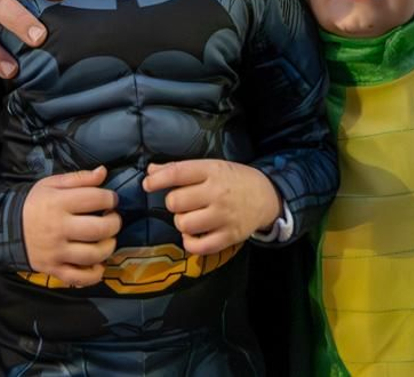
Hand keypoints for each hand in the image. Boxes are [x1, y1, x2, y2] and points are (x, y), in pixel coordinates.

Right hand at [21, 167, 119, 286]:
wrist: (8, 228)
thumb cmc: (34, 204)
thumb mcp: (51, 184)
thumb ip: (79, 178)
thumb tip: (102, 172)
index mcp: (58, 203)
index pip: (96, 199)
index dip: (110, 198)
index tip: (111, 200)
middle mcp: (58, 228)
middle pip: (99, 229)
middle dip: (114, 223)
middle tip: (112, 219)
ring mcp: (56, 251)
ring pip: (93, 254)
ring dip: (108, 247)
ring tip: (107, 239)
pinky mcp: (53, 269)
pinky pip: (79, 277)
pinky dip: (95, 274)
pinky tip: (98, 264)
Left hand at [143, 159, 280, 254]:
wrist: (266, 196)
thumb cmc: (233, 180)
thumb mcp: (210, 167)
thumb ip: (180, 169)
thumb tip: (151, 172)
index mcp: (212, 171)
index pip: (178, 173)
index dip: (157, 180)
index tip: (147, 184)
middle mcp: (217, 193)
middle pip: (176, 202)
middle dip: (173, 203)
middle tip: (183, 203)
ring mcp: (224, 216)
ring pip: (184, 224)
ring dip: (181, 222)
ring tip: (190, 217)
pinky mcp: (229, 237)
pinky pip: (199, 246)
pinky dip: (190, 242)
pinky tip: (193, 235)